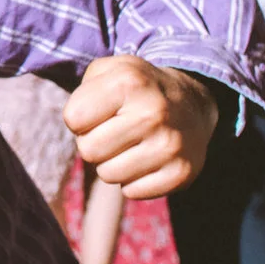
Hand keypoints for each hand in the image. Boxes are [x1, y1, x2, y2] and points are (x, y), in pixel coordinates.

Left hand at [65, 57, 218, 199]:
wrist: (191, 104)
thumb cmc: (138, 90)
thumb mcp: (109, 71)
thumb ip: (82, 90)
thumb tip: (76, 124)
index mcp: (129, 83)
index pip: (73, 119)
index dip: (80, 117)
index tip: (100, 111)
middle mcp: (153, 113)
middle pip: (88, 151)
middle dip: (94, 142)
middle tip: (116, 131)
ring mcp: (170, 146)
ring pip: (108, 175)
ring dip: (113, 163)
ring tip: (132, 144)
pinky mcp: (182, 173)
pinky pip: (131, 192)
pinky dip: (134, 180)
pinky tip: (148, 159)